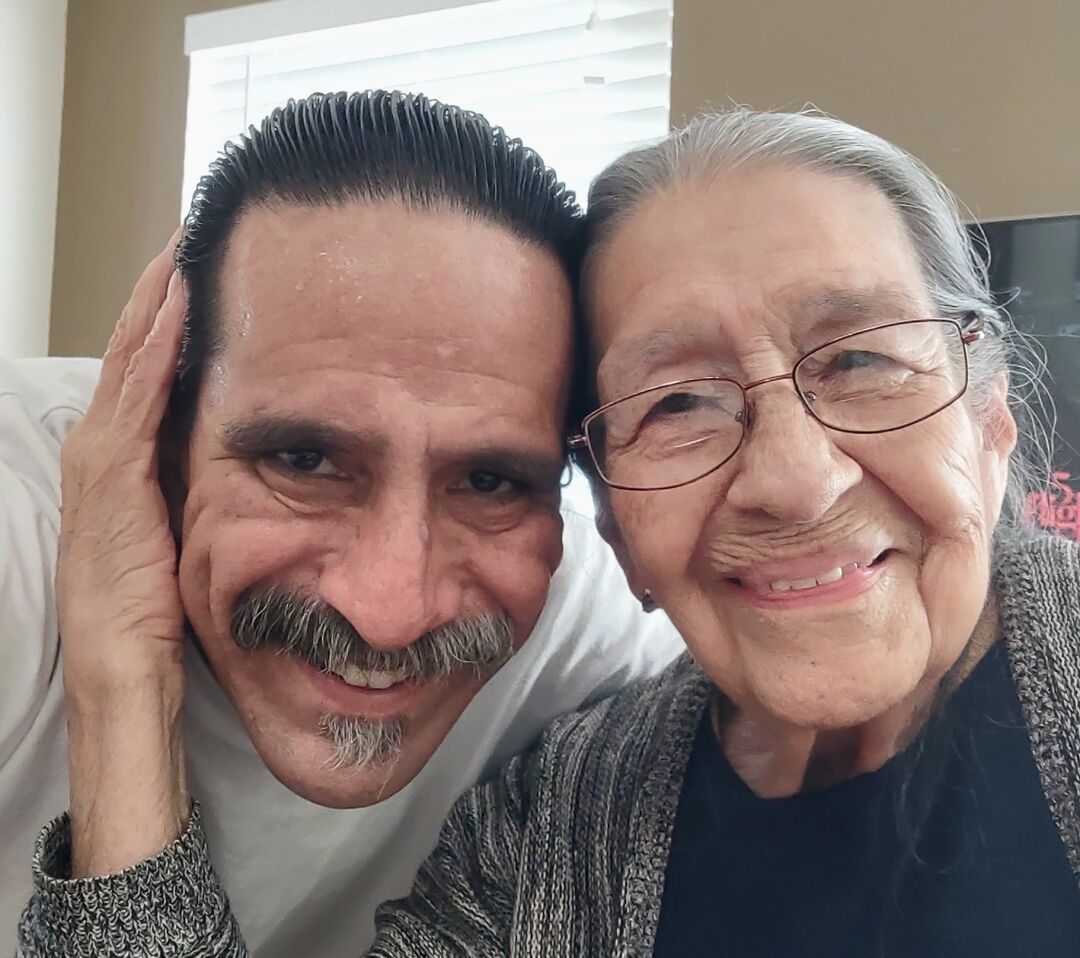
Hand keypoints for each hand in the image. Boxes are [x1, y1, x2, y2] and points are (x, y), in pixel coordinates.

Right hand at [58, 230, 191, 876]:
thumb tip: (258, 452)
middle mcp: (102, 445)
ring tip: (188, 241)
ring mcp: (101, 457)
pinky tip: (180, 301)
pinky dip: (157, 342)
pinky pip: (139, 392)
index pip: (145, 366)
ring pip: (132, 354)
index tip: (201, 264)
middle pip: (134, 346)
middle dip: (162, 286)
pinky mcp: (113, 476)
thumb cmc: (154, 609)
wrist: (122, 670)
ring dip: (160, 297)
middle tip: (196, 229)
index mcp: (119, 459)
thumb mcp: (182, 532)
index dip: (168, 312)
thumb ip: (201, 486)